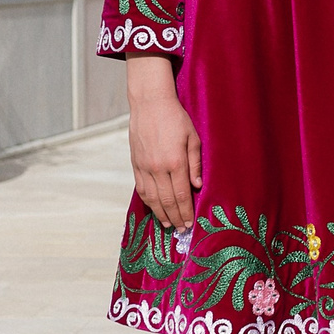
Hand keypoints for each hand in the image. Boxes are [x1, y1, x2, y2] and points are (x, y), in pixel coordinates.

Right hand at [126, 61, 201, 230]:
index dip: (186, 212)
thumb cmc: (176, 117)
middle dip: (175, 218)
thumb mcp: (193, 138)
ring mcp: (144, 166)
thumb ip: (195, 163)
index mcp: (175, 162)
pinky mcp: (135, 163)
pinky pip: (141, 188)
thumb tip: (197, 187)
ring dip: (160, 214)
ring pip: (152, 198)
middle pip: (166, 201)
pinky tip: (154, 208)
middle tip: (181, 230)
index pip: (181, 195)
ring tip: (168, 224)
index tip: (190, 224)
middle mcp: (158, 167)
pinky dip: (148, 201)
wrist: (150, 103)